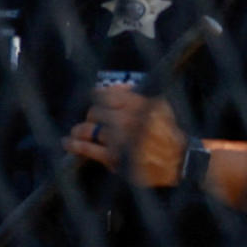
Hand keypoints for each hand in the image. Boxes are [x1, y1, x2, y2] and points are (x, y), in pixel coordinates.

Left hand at [66, 85, 191, 188]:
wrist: (178, 160)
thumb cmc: (167, 132)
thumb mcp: (159, 106)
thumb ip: (136, 94)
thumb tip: (114, 87)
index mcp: (137, 104)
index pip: (106, 94)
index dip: (97, 96)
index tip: (95, 99)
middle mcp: (126, 119)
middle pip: (95, 112)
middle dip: (92, 116)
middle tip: (93, 121)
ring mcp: (119, 139)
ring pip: (88, 129)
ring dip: (79, 130)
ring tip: (76, 132)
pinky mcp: (113, 157)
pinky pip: (88, 148)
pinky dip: (75, 145)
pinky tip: (68, 142)